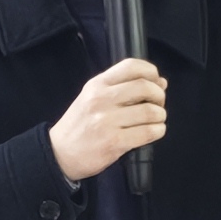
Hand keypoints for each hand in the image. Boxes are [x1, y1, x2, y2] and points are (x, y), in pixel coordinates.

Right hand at [48, 58, 167, 184]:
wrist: (60, 153)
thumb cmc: (79, 125)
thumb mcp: (92, 98)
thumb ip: (122, 88)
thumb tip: (160, 82)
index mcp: (97, 85)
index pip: (131, 66)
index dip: (151, 72)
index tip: (156, 82)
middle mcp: (102, 99)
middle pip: (145, 87)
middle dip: (159, 95)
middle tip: (158, 104)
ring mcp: (108, 121)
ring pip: (150, 111)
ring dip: (160, 115)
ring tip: (156, 120)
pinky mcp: (115, 142)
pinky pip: (148, 132)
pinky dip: (158, 131)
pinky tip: (154, 131)